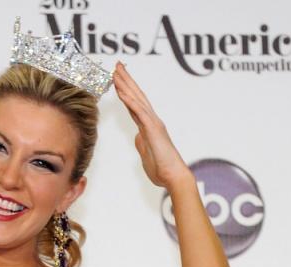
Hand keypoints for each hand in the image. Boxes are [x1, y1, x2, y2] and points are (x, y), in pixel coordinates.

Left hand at [112, 61, 192, 188]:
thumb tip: (137, 137)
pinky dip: (130, 100)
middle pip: (136, 96)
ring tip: (116, 72)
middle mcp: (151, 120)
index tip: (118, 79)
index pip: (134, 104)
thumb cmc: (162, 168)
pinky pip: (139, 111)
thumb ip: (142, 143)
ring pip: (137, 99)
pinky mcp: (153, 129)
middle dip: (126, 80)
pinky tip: (121, 90)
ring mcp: (153, 123)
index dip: (126, 91)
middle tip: (117, 66)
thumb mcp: (146, 153)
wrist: (174, 176)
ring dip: (126, 85)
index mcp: (148, 126)